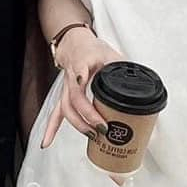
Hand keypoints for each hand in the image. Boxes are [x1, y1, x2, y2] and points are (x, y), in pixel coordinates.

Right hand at [41, 27, 125, 147]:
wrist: (74, 44)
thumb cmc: (92, 49)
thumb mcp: (110, 53)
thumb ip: (123, 67)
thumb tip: (140, 84)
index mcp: (84, 61)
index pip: (80, 70)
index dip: (81, 77)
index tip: (83, 82)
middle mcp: (72, 76)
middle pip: (74, 97)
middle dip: (87, 115)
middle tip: (102, 127)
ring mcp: (66, 87)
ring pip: (66, 107)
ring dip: (78, 124)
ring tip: (91, 135)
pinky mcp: (64, 95)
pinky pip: (56, 113)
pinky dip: (51, 128)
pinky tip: (47, 142)